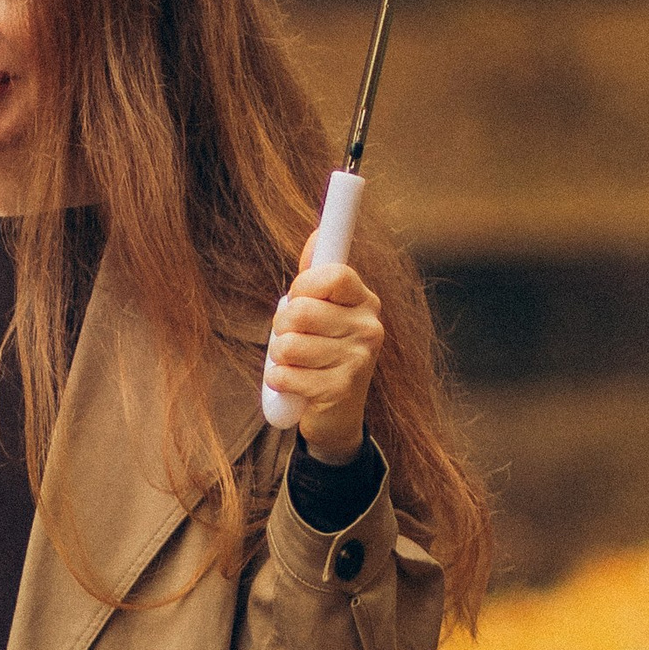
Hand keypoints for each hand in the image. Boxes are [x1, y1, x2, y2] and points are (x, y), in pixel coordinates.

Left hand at [266, 238, 383, 463]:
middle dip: (281, 325)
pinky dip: (279, 381)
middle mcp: (369, 328)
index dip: (303, 285)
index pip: (332, 274)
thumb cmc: (323, 353)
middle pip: (301, 311)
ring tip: (295, 363)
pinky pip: (286, 375)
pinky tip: (294, 385)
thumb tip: (316, 234)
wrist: (337, 415)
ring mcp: (359, 360)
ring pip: (288, 345)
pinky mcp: (341, 390)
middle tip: (291, 337)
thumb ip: (316, 277)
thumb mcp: (323, 312)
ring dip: (278, 356)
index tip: (300, 296)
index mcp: (364, 302)